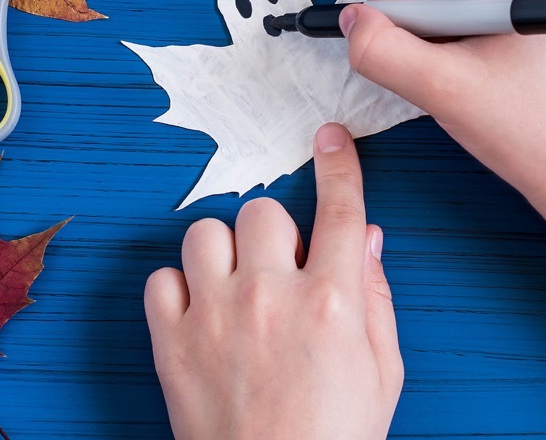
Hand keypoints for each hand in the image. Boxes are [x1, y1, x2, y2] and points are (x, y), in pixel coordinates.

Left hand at [145, 123, 402, 439]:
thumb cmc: (336, 436)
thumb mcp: (383, 371)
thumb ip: (376, 298)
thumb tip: (366, 237)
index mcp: (332, 303)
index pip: (339, 209)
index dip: (338, 164)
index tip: (330, 136)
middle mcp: (271, 297)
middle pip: (262, 212)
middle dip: (273, 234)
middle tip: (279, 271)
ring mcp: (216, 317)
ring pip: (206, 233)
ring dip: (223, 253)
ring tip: (234, 288)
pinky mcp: (173, 342)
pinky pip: (161, 278)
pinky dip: (178, 289)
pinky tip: (200, 313)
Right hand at [341, 0, 545, 202]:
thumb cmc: (534, 134)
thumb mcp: (440, 90)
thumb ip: (382, 50)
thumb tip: (351, 21)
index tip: (391, 16)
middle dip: (417, 0)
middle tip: (412, 48)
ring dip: (431, 21)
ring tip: (439, 66)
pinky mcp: (532, 18)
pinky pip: (471, 4)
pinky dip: (448, 33)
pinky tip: (455, 70)